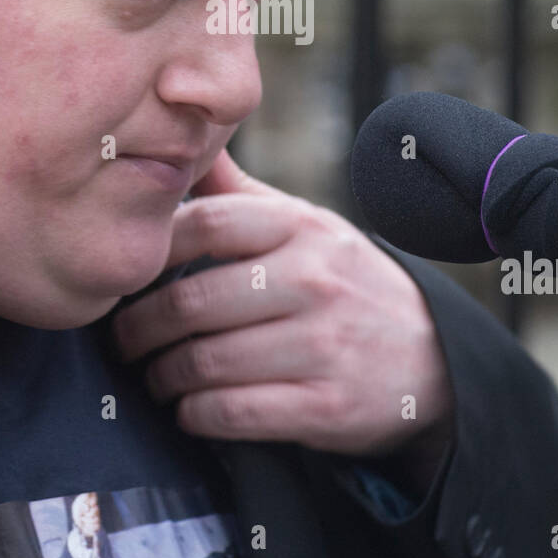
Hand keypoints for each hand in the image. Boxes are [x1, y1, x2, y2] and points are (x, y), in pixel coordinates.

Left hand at [110, 149, 454, 464]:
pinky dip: (194, 415)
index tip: (127, 273)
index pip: (205, 222)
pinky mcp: (326, 406)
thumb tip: (182, 143)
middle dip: (139, 327)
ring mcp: (323, 344)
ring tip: (153, 375)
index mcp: (302, 227)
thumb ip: (240, 193)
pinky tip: (188, 408)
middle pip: (191, 301)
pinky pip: (232, 412)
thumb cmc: (345, 284)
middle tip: (123, 339)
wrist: (433, 358)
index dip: (152, 249)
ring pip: (204, 362)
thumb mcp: (307, 226)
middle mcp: (314, 280)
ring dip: (162, 375)